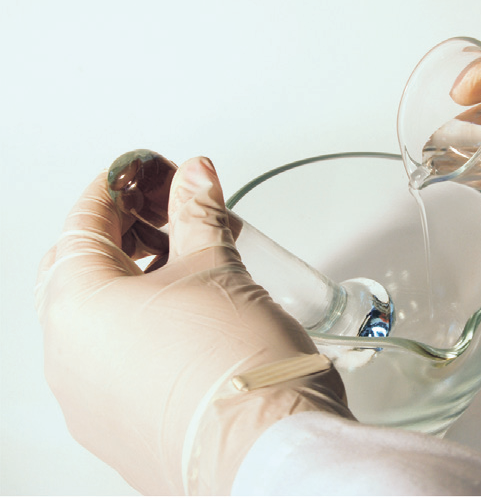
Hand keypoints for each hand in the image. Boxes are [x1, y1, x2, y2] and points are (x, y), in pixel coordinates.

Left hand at [35, 157, 351, 494]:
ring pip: (96, 323)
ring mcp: (87, 400)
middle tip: (166, 220)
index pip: (82, 223)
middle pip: (80, 272)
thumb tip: (194, 178)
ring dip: (132, 287)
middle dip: (123, 237)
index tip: (142, 175)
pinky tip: (182, 325)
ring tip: (185, 272)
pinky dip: (137, 333)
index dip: (116, 188)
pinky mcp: (115, 429)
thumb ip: (198, 213)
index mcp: (77, 307)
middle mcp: (67, 358)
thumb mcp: (218, 268)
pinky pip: (113, 364)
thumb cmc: (240, 366)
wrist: (270, 448)